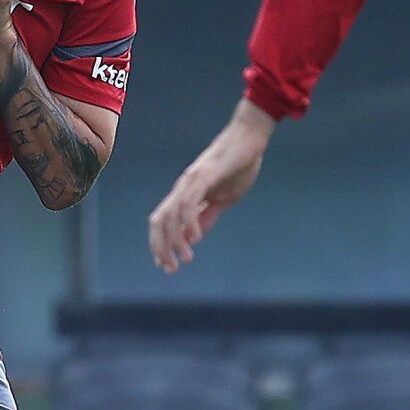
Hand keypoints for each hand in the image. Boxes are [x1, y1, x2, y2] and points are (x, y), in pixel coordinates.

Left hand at [148, 100, 276, 272]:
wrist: (249, 140)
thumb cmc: (237, 166)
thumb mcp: (223, 198)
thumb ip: (207, 216)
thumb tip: (194, 237)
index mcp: (186, 194)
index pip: (163, 222)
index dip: (160, 244)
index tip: (166, 265)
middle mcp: (183, 188)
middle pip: (159, 221)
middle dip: (161, 248)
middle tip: (171, 269)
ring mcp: (191, 181)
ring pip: (171, 215)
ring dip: (175, 241)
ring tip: (185, 259)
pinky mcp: (204, 175)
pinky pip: (189, 202)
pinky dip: (189, 222)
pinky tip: (196, 238)